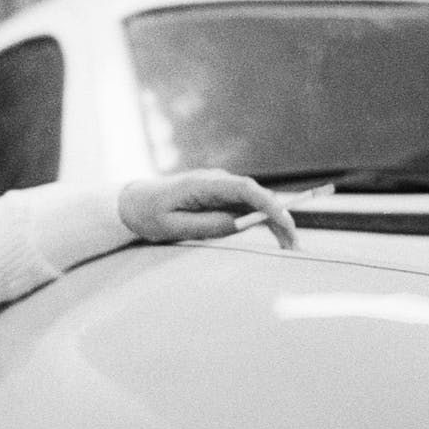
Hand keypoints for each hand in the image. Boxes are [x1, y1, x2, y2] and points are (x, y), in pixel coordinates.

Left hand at [118, 169, 298, 248]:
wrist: (135, 202)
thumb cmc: (149, 214)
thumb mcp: (172, 226)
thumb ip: (206, 225)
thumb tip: (238, 225)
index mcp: (203, 183)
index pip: (244, 189)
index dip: (268, 204)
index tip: (284, 221)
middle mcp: (217, 181)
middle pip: (257, 196)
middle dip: (280, 218)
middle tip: (294, 244)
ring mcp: (221, 188)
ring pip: (257, 203)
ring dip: (276, 223)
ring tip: (291, 247)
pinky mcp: (222, 198)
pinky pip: (249, 208)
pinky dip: (265, 222)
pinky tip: (280, 239)